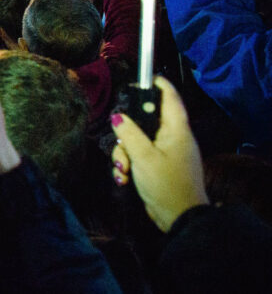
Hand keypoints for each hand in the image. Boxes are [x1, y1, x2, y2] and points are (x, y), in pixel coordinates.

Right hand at [110, 76, 208, 232]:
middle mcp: (173, 137)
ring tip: (123, 169)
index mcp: (176, 130)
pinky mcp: (160, 166)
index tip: (141, 78)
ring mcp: (167, 152)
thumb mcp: (143, 157)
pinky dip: (130, 164)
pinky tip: (125, 178)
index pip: (170, 98)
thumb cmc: (165, 184)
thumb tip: (117, 117)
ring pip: (138, 139)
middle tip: (120, 140)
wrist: (180, 219)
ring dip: (125, 153)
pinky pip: (140, 155)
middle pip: (145, 120)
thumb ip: (129, 133)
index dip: (158, 84)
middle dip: (127, 131)